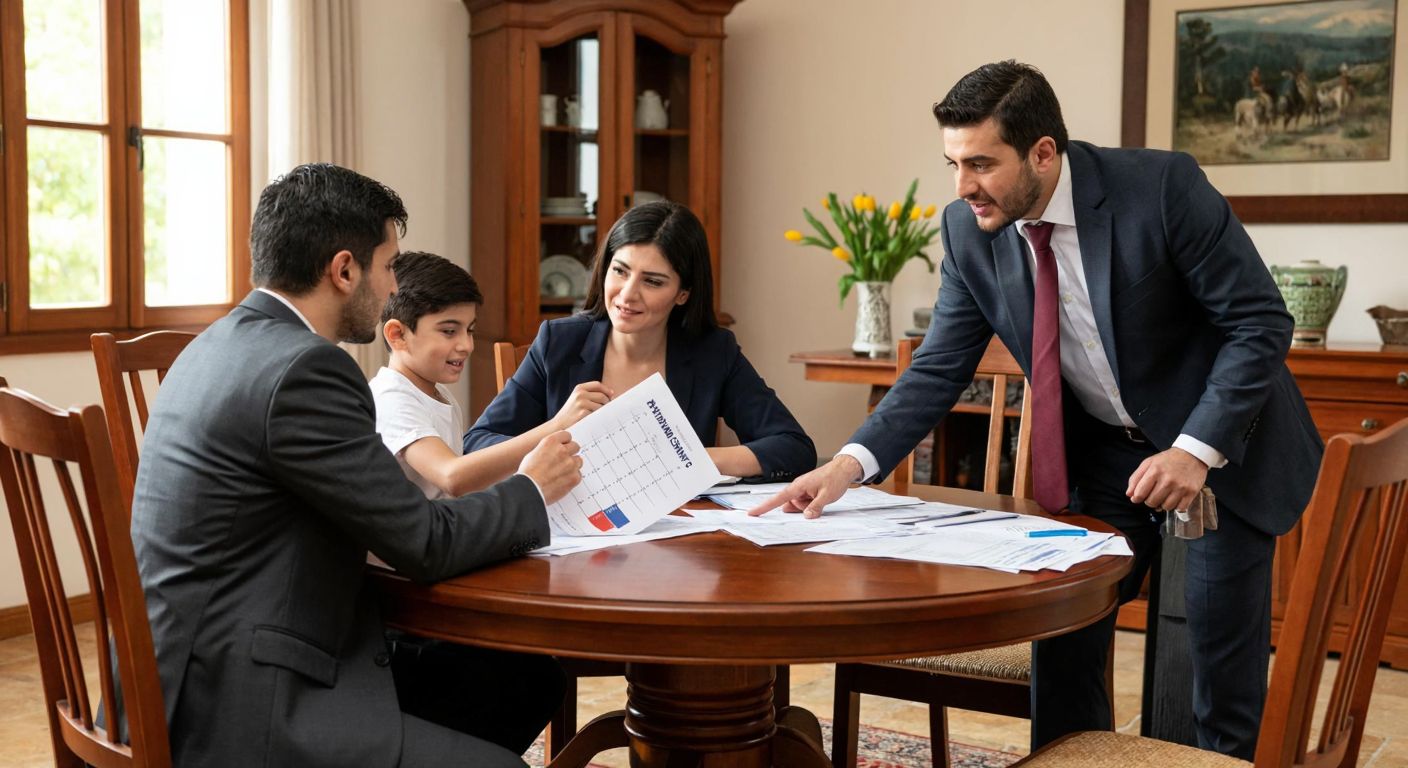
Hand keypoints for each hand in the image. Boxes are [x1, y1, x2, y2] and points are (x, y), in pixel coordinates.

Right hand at [518, 431, 581, 504]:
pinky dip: (572, 478)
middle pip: (575, 446)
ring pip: (578, 460)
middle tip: (563, 461)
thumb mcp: (533, 454)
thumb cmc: (527, 474)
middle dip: (570, 453)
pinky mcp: (574, 477)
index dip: (565, 442)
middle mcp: (562, 450)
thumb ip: (548, 449)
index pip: (566, 435)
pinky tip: (562, 481)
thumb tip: (554, 451)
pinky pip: (578, 474)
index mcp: (551, 442)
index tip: (564, 446)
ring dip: (573, 465)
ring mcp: (570, 464)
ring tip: (562, 473)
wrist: (529, 490)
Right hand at [551, 382, 612, 429]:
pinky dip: (598, 417)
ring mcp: (581, 403)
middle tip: (604, 410)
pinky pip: (597, 414)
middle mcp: (580, 394)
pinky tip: (593, 420)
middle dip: (606, 403)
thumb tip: (610, 395)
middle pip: (602, 396)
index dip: (606, 390)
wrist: (559, 424)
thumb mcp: (577, 398)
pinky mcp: (583, 413)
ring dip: (602, 412)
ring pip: (601, 406)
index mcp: (579, 388)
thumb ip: (590, 394)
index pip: (597, 385)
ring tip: (596, 416)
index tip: (611, 395)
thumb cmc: (571, 413)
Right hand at [748, 455, 862, 518]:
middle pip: (791, 505)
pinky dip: (811, 504)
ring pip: (799, 505)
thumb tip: (806, 517)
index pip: (778, 498)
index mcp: (799, 486)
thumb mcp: (827, 496)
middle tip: (819, 501)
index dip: (764, 507)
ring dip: (808, 507)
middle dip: (802, 509)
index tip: (752, 513)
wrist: (843, 468)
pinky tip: (821, 498)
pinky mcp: (808, 491)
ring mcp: (803, 489)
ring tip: (822, 498)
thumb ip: (815, 507)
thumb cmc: (835, 478)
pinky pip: (805, 503)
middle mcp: (798, 487)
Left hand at [1127, 447, 1208, 512]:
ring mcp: (1180, 487)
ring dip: (1163, 504)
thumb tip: (1129, 495)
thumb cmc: (1168, 460)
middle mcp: (1168, 480)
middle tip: (1153, 495)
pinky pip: (1179, 508)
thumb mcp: (1149, 463)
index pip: (1140, 493)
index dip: (1136, 498)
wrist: (1192, 455)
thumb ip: (1136, 478)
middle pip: (1152, 502)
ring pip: (1165, 507)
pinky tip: (1175, 498)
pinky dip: (1176, 506)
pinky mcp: (1191, 492)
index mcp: (1155, 471)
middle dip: (1150, 501)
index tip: (1137, 498)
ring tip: (1164, 496)